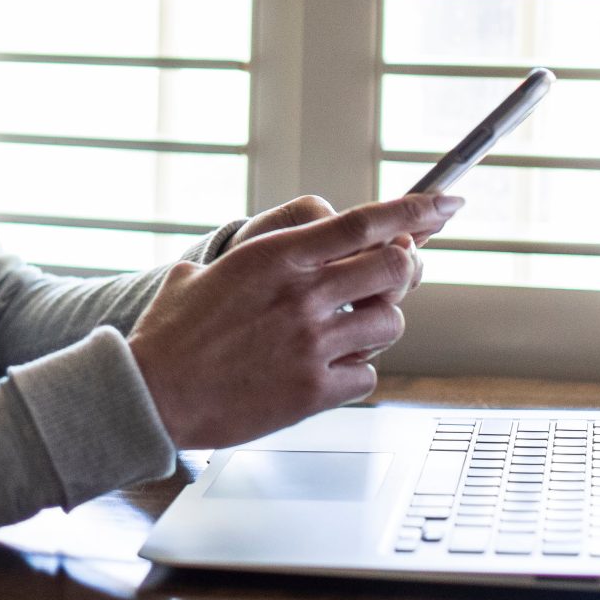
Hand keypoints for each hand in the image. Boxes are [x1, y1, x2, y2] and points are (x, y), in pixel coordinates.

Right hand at [128, 194, 461, 449]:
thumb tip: (305, 238)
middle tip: (391, 279)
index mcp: (278, 256)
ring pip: (391, 323)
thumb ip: (266, 252)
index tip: (448, 204)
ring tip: (346, 332)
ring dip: (379, 324)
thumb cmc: (174, 334)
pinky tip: (326, 372)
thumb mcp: (212, 270)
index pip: (367, 221)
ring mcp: (312, 344)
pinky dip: (356, 371)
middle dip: (403, 271)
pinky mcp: (313, 390)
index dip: (418, 209)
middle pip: (396, 268)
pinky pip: (368, 373)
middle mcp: (302, 295)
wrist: (151, 394)